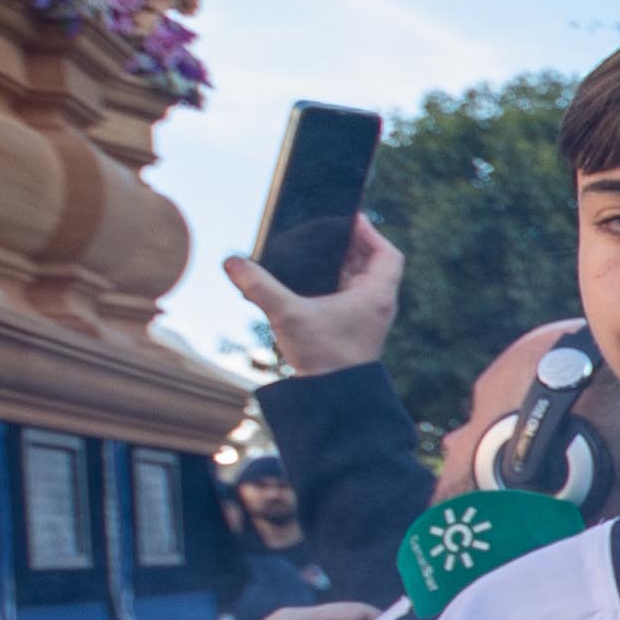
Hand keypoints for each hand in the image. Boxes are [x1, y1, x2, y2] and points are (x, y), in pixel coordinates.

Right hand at [223, 208, 404, 376]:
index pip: (388, 254)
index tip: (349, 219)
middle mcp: (375, 305)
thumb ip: (259, 286)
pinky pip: (344, 298)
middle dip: (346, 246)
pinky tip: (304, 283)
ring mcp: (364, 319)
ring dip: (336, 266)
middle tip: (321, 232)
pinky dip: (329, 286)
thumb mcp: (288, 315)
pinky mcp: (350, 330)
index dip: (371, 233)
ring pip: (355, 282)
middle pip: (369, 263)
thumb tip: (232, 262)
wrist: (332, 400)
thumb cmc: (323, 358)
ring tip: (310, 251)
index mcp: (376, 294)